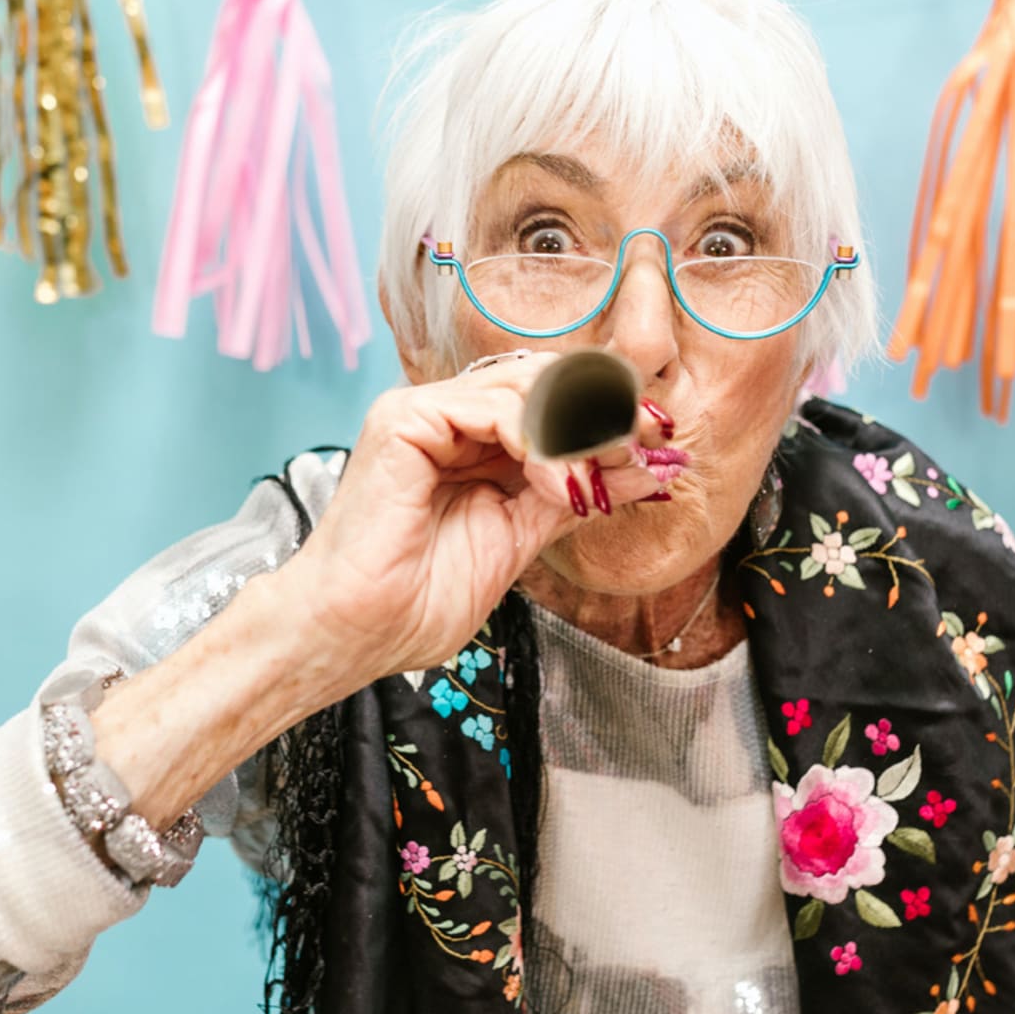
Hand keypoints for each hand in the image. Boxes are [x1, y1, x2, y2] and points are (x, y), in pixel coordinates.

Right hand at [278, 353, 669, 685]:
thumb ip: (573, 496)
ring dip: (574, 431)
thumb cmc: (416, 601)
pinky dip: (537, 440)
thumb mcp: (519, 537)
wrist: (356, 633)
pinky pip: (491, 405)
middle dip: (601, 413)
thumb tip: (645, 469)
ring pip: (524, 384)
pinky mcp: (404, 418)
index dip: (605, 414)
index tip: (657, 444)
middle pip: (544, 379)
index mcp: (470, 443)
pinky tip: (550, 482)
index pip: (551, 400)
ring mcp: (423, 413)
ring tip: (591, 481)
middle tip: (640, 449)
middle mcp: (446, 418)